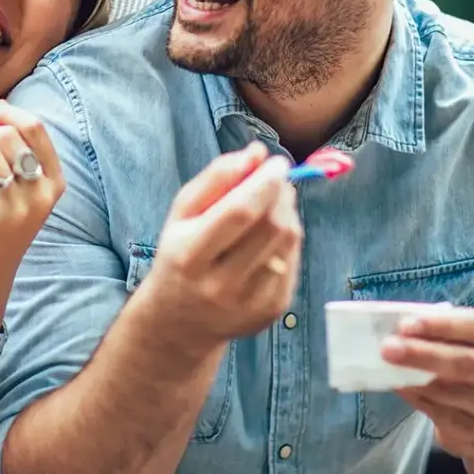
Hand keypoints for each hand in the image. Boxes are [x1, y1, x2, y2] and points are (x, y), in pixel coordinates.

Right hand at [143, 142, 302, 356]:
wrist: (180, 321)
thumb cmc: (180, 254)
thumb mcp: (182, 213)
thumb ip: (216, 178)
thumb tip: (256, 153)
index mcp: (190, 254)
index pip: (239, 213)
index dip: (264, 183)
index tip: (277, 162)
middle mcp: (219, 284)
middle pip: (269, 227)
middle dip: (280, 193)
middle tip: (278, 177)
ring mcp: (249, 302)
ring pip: (287, 242)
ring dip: (288, 211)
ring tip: (275, 201)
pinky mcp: (272, 311)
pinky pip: (293, 260)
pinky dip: (289, 237)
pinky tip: (273, 232)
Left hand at [382, 308, 473, 458]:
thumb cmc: (470, 357)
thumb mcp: (464, 336)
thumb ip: (437, 327)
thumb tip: (393, 324)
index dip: (439, 325)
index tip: (405, 324)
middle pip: (464, 362)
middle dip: (422, 354)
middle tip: (387, 348)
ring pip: (445, 390)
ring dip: (410, 377)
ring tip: (384, 363)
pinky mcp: (473, 431)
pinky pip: (435, 411)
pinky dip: (411, 395)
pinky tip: (397, 384)